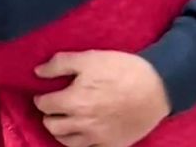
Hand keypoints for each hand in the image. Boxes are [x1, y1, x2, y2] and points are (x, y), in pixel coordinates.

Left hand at [34, 51, 170, 146]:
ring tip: (65, 121)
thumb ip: (61, 64)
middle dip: (49, 115)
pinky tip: (84, 133)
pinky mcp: (111, 145)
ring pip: (66, 141)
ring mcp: (96, 138)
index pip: (45, 105)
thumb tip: (38, 72)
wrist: (158, 86)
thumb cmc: (123, 69)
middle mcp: (81, 123)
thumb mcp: (91, 58)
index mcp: (73, 101)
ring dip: (61, 131)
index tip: (45, 94)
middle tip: (55, 107)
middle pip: (52, 125)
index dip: (42, 98)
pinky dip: (81, 142)